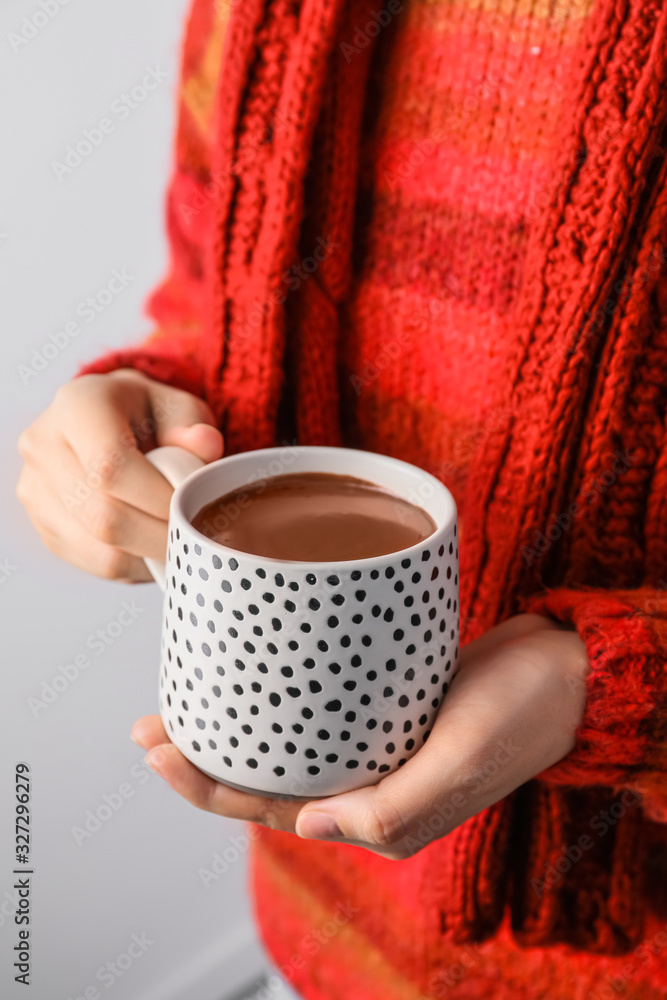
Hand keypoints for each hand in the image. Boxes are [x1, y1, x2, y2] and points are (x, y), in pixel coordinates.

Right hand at [17, 369, 222, 580]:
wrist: (107, 424)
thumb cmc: (148, 415)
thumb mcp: (178, 407)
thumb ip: (194, 425)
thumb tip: (205, 445)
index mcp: (77, 407)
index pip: (111, 465)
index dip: (158, 497)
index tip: (192, 509)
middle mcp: (44, 446)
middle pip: (103, 515)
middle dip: (159, 535)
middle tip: (195, 539)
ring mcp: (36, 490)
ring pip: (98, 549)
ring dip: (149, 556)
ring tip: (179, 544)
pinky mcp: (44, 525)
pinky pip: (93, 563)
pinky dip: (134, 564)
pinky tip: (154, 547)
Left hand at [131, 613, 587, 858]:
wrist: (566, 669)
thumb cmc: (525, 713)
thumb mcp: (464, 760)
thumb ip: (395, 805)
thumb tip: (307, 823)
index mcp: (376, 814)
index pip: (269, 808)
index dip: (205, 787)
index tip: (158, 748)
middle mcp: (366, 783)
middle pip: (263, 775)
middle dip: (201, 756)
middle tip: (149, 723)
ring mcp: (371, 741)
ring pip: (282, 741)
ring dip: (232, 723)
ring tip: (183, 695)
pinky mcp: (381, 703)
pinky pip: (314, 706)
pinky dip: (276, 694)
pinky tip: (253, 669)